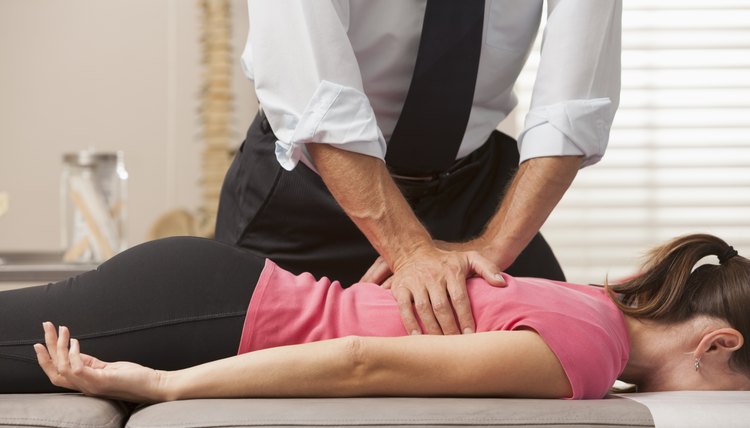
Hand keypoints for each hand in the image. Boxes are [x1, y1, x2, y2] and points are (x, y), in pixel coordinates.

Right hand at [34, 322, 165, 402]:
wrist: (152, 385)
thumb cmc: (133, 377)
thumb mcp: (106, 367)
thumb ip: (90, 362)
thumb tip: (74, 349)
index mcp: (84, 383)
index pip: (57, 374)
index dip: (45, 359)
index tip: (40, 343)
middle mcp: (84, 386)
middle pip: (55, 369)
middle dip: (48, 347)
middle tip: (46, 326)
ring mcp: (91, 386)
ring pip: (63, 367)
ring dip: (59, 346)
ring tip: (62, 329)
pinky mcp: (100, 381)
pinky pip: (78, 368)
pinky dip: (74, 354)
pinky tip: (76, 341)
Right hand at [368, 245, 504, 335]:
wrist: (413, 252)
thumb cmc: (446, 261)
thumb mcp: (470, 257)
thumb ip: (488, 268)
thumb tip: (502, 284)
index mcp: (451, 271)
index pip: (460, 298)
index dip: (465, 318)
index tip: (471, 335)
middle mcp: (433, 276)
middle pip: (442, 307)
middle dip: (450, 328)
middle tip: (457, 345)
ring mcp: (415, 282)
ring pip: (424, 309)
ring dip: (432, 329)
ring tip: (441, 345)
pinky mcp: (401, 288)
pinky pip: (404, 307)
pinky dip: (410, 323)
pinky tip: (418, 337)